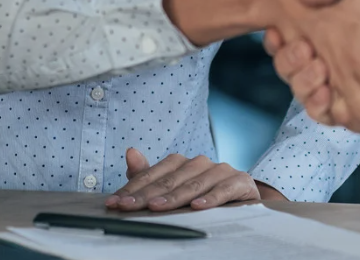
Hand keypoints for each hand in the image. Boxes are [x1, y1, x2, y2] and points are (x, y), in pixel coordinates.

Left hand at [105, 148, 263, 211]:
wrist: (243, 200)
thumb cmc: (203, 194)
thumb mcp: (173, 189)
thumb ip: (149, 174)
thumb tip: (130, 152)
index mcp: (182, 163)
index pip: (154, 174)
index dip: (133, 188)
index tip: (115, 202)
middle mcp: (200, 163)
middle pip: (170, 179)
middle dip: (146, 194)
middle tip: (128, 206)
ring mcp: (221, 171)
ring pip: (194, 184)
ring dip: (174, 196)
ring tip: (156, 207)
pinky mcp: (240, 182)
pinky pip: (224, 189)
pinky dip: (211, 197)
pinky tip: (198, 206)